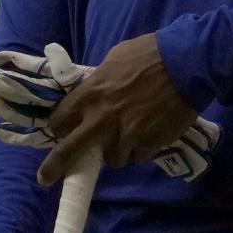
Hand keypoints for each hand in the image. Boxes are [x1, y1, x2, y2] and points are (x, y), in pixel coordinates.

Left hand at [0, 41, 218, 182]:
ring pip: (111, 158)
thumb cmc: (149, 54)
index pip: (59, 120)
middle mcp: (101, 119)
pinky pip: (137, 156)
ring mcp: (125, 136)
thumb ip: (99, 83)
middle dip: (55, 167)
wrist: (187, 64)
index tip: (60, 133)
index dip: (58, 129)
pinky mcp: (147, 145)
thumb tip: (93, 93)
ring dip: (117, 149)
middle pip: (70, 150)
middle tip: (45, 178)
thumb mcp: (114, 59)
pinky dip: (140, 148)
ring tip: (130, 134)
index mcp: (89, 94)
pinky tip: (150, 132)